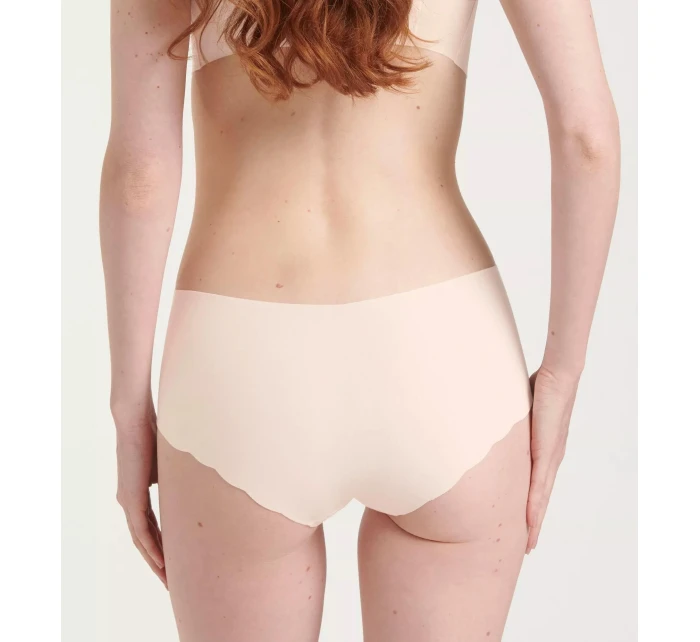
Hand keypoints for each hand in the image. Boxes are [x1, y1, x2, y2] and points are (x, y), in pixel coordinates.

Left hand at [113, 397, 166, 585]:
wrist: (135, 420)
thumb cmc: (156, 434)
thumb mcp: (171, 464)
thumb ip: (178, 480)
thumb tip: (198, 487)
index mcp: (138, 493)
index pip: (152, 527)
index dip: (164, 545)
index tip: (177, 561)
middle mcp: (129, 501)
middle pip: (145, 539)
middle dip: (159, 561)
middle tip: (173, 581)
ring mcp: (127, 501)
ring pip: (142, 540)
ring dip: (155, 560)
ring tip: (169, 579)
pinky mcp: (129, 499)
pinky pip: (141, 531)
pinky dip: (152, 548)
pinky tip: (162, 562)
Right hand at [526, 366, 578, 553]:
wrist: (560, 375)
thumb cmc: (543, 386)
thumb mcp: (521, 410)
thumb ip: (511, 422)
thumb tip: (491, 421)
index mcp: (545, 448)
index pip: (538, 483)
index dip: (532, 505)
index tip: (525, 524)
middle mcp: (551, 457)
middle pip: (542, 497)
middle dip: (534, 522)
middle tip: (527, 545)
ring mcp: (551, 456)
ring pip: (541, 497)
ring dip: (535, 521)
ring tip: (528, 541)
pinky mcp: (547, 451)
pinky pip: (539, 485)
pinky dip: (535, 505)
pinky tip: (530, 520)